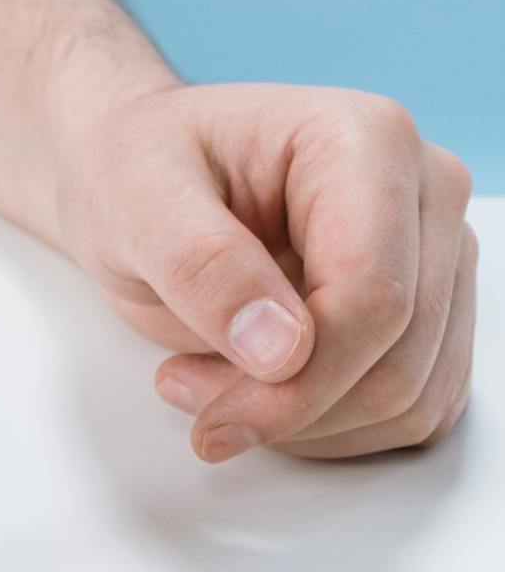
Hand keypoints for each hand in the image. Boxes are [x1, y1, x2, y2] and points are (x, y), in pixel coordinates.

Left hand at [54, 81, 475, 460]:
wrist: (140, 178)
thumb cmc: (138, 169)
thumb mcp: (134, 200)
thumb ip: (203, 266)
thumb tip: (281, 349)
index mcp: (370, 141)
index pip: (375, 299)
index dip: (299, 384)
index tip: (216, 416)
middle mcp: (425, 194)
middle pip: (399, 363)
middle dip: (288, 407)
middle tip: (186, 387)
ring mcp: (436, 258)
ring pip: (410, 401)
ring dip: (304, 425)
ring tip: (209, 381)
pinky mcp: (430, 315)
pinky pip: (411, 413)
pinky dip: (331, 430)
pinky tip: (258, 394)